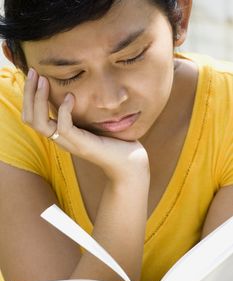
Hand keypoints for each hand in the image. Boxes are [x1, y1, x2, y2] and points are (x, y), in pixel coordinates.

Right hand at [23, 69, 148, 182]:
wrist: (128, 162)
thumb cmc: (113, 140)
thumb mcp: (91, 120)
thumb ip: (80, 110)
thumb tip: (74, 87)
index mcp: (60, 133)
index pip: (31, 117)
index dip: (28, 96)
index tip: (35, 74)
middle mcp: (60, 139)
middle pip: (29, 119)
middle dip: (28, 93)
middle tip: (34, 72)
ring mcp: (70, 143)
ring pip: (40, 124)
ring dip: (38, 100)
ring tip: (44, 81)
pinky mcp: (82, 144)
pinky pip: (63, 127)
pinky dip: (64, 110)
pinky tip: (70, 96)